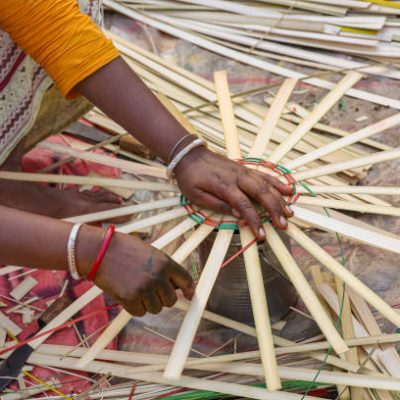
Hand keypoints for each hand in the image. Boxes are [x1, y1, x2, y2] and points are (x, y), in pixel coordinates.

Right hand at [78, 228, 193, 315]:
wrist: (99, 251)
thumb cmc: (124, 249)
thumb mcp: (150, 253)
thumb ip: (164, 268)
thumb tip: (175, 286)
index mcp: (165, 262)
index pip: (185, 280)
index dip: (189, 289)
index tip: (189, 295)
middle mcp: (158, 277)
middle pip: (171, 300)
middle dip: (163, 298)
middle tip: (151, 291)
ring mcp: (145, 289)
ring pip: (156, 308)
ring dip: (148, 303)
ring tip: (136, 289)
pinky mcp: (130, 299)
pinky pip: (140, 313)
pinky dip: (135, 308)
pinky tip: (127, 295)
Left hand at [174, 147, 293, 237]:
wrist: (189, 155)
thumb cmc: (190, 177)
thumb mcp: (196, 196)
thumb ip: (218, 205)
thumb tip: (238, 215)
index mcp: (224, 186)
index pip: (244, 206)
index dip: (255, 222)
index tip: (262, 235)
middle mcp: (238, 177)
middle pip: (262, 194)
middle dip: (275, 210)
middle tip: (284, 224)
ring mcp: (243, 172)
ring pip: (267, 184)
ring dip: (280, 199)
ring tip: (290, 212)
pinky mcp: (245, 169)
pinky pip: (264, 176)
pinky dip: (277, 183)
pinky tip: (288, 190)